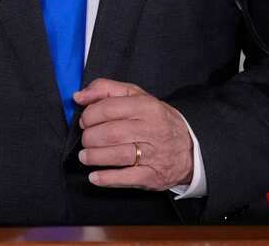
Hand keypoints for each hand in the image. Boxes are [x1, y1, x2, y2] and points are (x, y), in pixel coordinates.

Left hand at [74, 77, 192, 190]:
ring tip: (85, 156)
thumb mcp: (136, 96)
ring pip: (116, 155)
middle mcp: (151, 129)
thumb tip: (79, 96)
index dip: (89, 115)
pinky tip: (95, 176)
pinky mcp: (152, 176)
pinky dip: (106, 178)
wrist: (189, 148)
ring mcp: (153, 154)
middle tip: (86, 140)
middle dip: (90, 137)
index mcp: (146, 106)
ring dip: (94, 157)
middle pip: (110, 133)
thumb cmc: (156, 119)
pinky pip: (126, 178)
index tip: (84, 121)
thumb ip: (106, 90)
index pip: (109, 108)